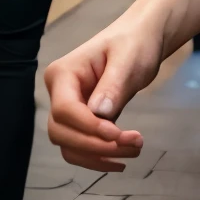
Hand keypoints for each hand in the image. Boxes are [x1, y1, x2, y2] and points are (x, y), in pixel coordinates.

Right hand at [45, 21, 162, 170]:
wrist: (141, 40)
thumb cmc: (134, 43)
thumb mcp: (128, 59)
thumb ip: (113, 85)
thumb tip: (100, 113)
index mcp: (63, 73)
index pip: (64, 109)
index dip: (88, 127)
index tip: (117, 134)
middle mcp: (59, 93)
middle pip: (62, 132)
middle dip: (96, 145)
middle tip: (135, 144)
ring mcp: (68, 109)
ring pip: (68, 145)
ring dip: (98, 156)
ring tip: (134, 150)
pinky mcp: (82, 121)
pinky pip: (80, 147)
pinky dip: (97, 158)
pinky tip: (121, 159)